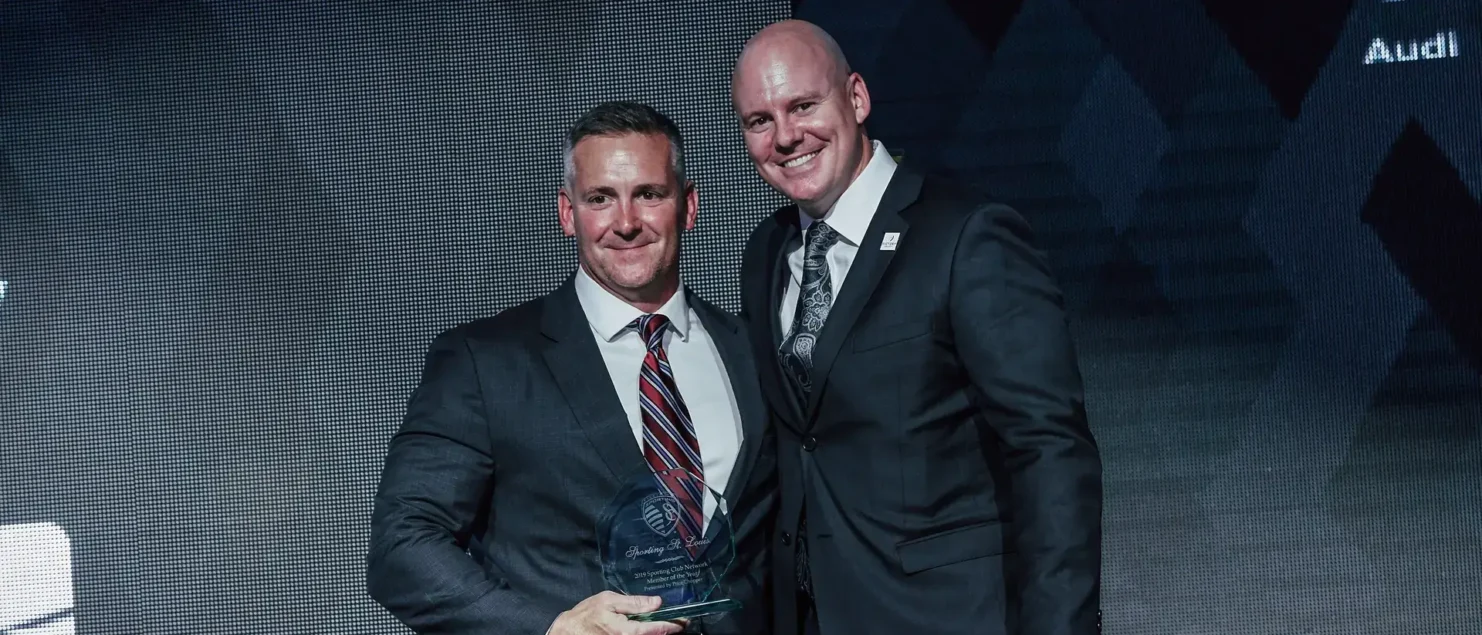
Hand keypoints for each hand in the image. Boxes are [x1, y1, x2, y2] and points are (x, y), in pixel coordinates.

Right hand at [548, 591, 686, 634]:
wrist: (569, 632)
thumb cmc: (587, 614)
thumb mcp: (609, 600)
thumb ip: (634, 602)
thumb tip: (657, 602)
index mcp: (628, 631)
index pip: (657, 629)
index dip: (673, 625)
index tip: (684, 621)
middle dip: (669, 630)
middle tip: (682, 623)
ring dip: (659, 633)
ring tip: (670, 625)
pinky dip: (648, 633)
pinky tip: (651, 628)